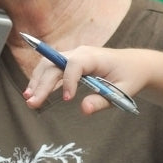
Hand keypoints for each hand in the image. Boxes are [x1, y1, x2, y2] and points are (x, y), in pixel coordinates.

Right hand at [24, 45, 162, 114]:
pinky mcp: (68, 63)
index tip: (68, 100)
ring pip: (47, 65)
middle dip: (42, 84)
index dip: (68, 81)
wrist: (133, 65)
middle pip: (53, 65)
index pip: (74, 65)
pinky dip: (40, 80)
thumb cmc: (129, 76)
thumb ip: (103, 101)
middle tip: (32, 103)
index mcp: (93, 56)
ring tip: (29, 99)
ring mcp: (72, 57)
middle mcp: (78, 53)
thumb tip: (84, 109)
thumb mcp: (122, 91)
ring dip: (36, 81)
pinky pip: (50, 69)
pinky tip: (34, 93)